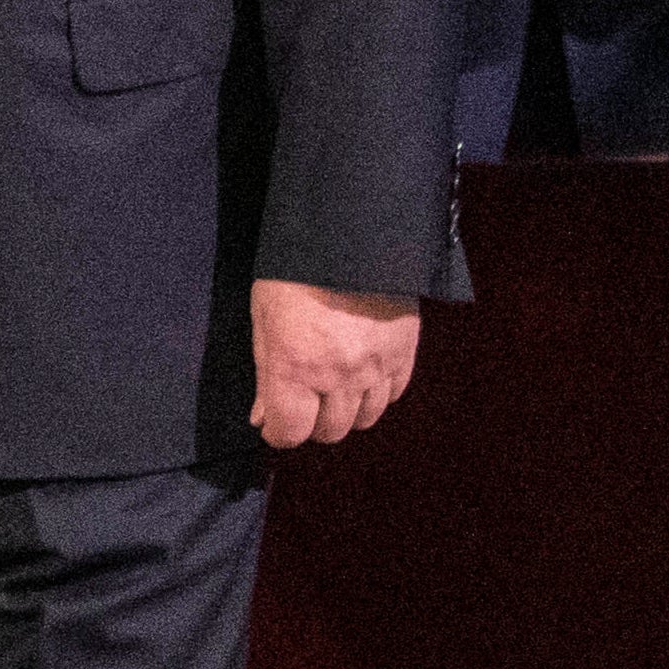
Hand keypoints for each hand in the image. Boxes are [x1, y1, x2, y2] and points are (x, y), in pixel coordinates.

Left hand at [251, 279, 419, 449]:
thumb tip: (263, 417)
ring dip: (346, 412)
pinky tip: (363, 375)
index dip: (279, 432)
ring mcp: (375, 366)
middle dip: (312, 423)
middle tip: (305, 403)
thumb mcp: (265, 320)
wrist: (350, 235)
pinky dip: (377, 393)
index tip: (276, 421)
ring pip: (364, 419)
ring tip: (334, 389)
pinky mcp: (405, 352)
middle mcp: (337, 375)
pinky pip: (394, 393)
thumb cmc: (294, 274)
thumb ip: (266, 374)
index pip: (289, 432)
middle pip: (329, 431)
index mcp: (294, 367)